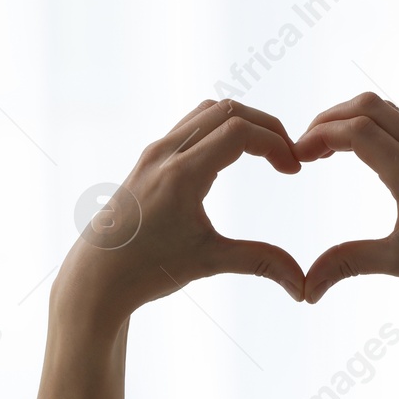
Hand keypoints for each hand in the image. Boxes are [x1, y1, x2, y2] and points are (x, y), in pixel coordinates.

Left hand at [51, 100, 307, 329]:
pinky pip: (190, 125)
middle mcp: (166, 153)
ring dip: (242, 123)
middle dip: (266, 128)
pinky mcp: (149, 159)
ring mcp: (154, 152)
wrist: (96, 276)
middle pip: (228, 111)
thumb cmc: (146, 270)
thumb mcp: (208, 263)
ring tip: (265, 154)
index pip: (240, 131)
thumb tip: (302, 288)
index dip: (276, 143)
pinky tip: (233, 160)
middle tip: (288, 158)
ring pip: (207, 112)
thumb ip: (260, 263)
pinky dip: (220, 129)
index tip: (294, 171)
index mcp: (181, 174)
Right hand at [294, 93, 398, 310]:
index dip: (318, 137)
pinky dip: (371, 126)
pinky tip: (357, 153)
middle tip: (304, 148)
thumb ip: (349, 264)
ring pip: (386, 110)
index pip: (356, 131)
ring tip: (324, 149)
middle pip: (368, 106)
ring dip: (350, 119)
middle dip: (328, 119)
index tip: (297, 158)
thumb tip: (306, 289)